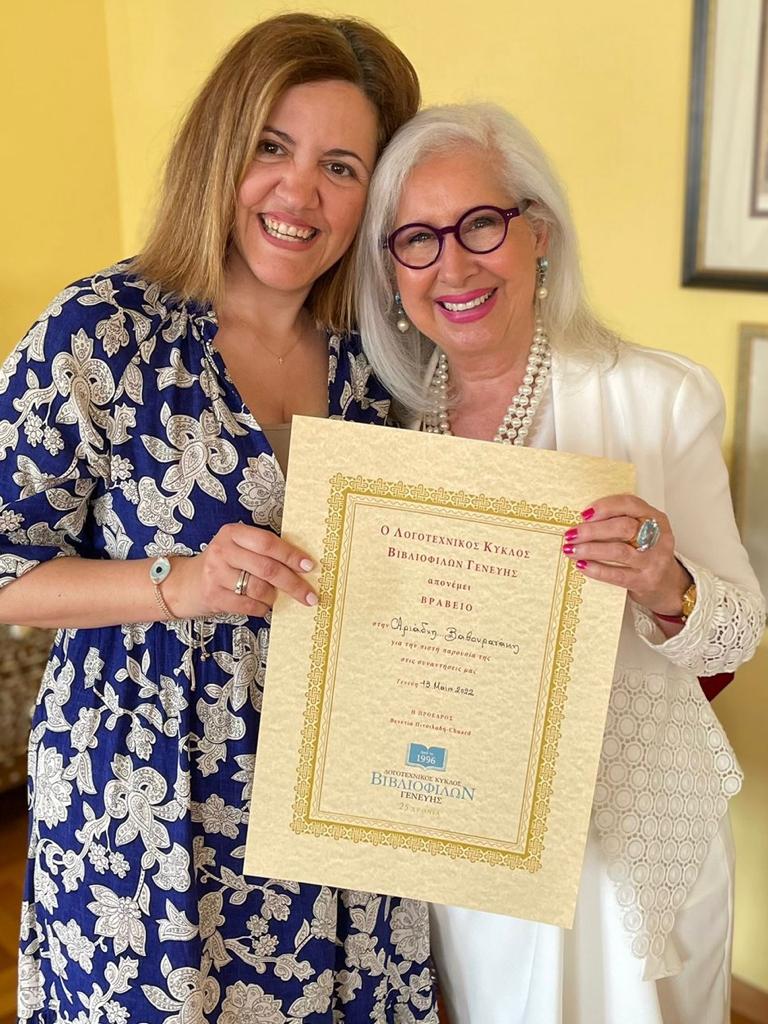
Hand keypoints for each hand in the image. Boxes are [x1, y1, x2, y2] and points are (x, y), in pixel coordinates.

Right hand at [165, 523, 316, 618]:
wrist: (185, 584)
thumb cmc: (222, 565)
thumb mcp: (238, 548)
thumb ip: (263, 552)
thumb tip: (301, 565)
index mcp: (233, 533)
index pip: (268, 543)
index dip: (291, 555)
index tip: (310, 566)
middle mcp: (223, 550)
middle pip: (267, 568)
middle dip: (293, 584)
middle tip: (310, 596)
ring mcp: (216, 574)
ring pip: (259, 588)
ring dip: (274, 597)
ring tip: (275, 598)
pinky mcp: (213, 596)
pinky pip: (249, 605)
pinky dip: (261, 608)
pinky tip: (262, 606)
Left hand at [561, 494, 690, 614]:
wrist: (667, 585)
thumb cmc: (647, 553)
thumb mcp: (642, 531)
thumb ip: (621, 520)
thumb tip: (583, 520)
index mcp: (657, 518)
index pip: (631, 504)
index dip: (606, 507)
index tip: (584, 513)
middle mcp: (658, 538)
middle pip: (624, 527)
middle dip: (593, 530)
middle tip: (571, 534)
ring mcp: (653, 561)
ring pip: (619, 551)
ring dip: (590, 549)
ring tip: (571, 549)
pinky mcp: (645, 581)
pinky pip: (617, 574)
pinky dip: (596, 569)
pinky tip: (582, 565)